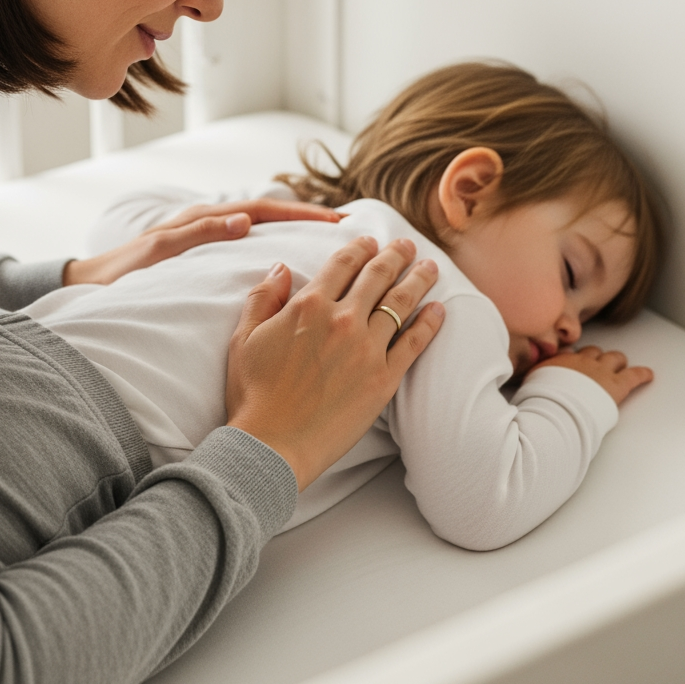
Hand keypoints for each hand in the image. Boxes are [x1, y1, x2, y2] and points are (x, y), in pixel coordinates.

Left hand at [63, 198, 340, 285]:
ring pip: (260, 228)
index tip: (334, 219)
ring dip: (292, 229)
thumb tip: (243, 220)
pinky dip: (272, 244)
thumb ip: (197, 235)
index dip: (299, 212)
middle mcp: (207, 222)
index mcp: (201, 218)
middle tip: (345, 227)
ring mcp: (206, 237)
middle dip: (305, 217)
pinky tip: (288, 260)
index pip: (261, 208)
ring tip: (328, 240)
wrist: (90, 286)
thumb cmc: (120, 273)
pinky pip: (247, 244)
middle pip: (267, 213)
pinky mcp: (203, 254)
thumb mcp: (156, 254)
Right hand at [225, 237, 444, 490]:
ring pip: (400, 303)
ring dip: (418, 279)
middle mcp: (342, 319)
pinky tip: (440, 310)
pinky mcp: (384, 378)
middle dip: (395, 255)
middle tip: (408, 245)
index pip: (342, 264)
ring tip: (431, 267)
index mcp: (308, 305)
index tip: (371, 240)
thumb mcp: (244, 337)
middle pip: (377, 276)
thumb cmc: (252, 394)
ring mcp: (367, 348)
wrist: (271, 443)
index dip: (359, 247)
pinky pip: (414, 343)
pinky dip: (429, 324)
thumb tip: (280, 268)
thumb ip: (263, 297)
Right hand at [532, 345, 652, 404]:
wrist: (558, 407)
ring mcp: (600, 371)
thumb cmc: (541, 399)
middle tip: (597, 365)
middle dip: (596, 357)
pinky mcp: (617, 384)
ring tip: (620, 365)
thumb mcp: (529, 383)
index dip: (573, 358)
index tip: (573, 362)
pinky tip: (648, 375)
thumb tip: (527, 379)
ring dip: (617, 361)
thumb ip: (533, 376)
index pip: (569, 353)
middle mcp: (581, 362)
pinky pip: (635, 375)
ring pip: (614, 358)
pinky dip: (642, 374)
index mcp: (560, 362)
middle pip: (593, 352)